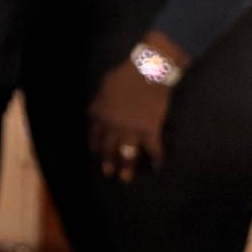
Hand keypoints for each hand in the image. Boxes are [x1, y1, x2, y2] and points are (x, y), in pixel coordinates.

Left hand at [89, 60, 170, 182]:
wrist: (146, 72)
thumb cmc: (125, 75)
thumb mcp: (104, 86)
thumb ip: (99, 101)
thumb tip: (94, 110)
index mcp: (101, 113)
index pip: (95, 134)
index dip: (95, 145)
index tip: (96, 154)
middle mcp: (114, 125)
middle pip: (109, 148)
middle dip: (108, 162)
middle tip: (108, 173)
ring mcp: (132, 130)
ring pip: (127, 154)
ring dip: (126, 167)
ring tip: (125, 178)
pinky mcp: (150, 131)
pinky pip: (154, 150)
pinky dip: (157, 159)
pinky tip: (158, 167)